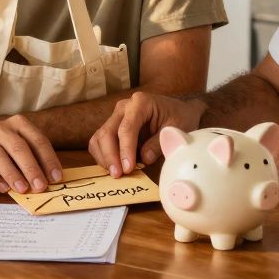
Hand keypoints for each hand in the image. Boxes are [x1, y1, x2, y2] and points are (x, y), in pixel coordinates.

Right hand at [0, 115, 62, 194]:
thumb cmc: (3, 147)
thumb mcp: (20, 145)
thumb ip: (34, 157)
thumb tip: (51, 179)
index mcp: (18, 123)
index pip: (37, 140)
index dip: (48, 159)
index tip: (56, 178)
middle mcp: (0, 128)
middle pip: (19, 147)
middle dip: (31, 168)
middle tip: (40, 186)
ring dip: (13, 175)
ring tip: (23, 189)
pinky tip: (4, 189)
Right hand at [88, 92, 205, 177]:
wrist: (178, 111)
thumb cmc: (179, 118)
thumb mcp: (176, 129)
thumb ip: (159, 143)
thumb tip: (144, 159)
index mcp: (140, 103)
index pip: (127, 128)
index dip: (125, 150)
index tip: (128, 168)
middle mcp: (123, 108)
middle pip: (107, 132)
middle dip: (110, 156)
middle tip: (118, 175)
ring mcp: (116, 117)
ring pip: (99, 138)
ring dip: (104, 158)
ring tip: (116, 174)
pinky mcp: (112, 127)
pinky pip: (99, 142)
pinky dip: (103, 157)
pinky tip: (114, 168)